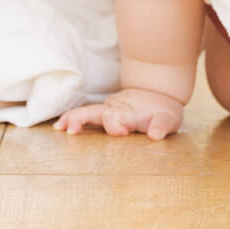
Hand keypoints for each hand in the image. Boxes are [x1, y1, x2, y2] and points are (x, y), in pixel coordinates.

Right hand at [53, 88, 185, 139]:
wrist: (158, 93)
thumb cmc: (164, 110)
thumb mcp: (170, 119)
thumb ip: (162, 126)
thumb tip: (156, 135)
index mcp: (130, 113)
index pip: (117, 118)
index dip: (116, 125)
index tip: (121, 133)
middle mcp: (115, 109)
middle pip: (95, 112)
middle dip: (82, 120)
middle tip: (71, 130)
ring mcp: (107, 109)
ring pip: (86, 111)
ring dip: (73, 119)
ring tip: (60, 129)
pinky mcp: (103, 112)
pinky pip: (85, 114)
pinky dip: (72, 119)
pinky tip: (60, 127)